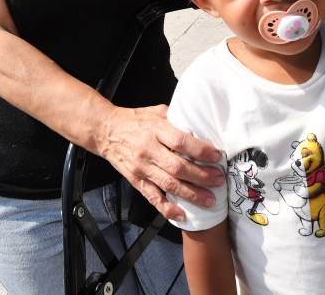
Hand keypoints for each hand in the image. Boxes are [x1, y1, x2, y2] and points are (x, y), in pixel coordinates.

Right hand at [97, 104, 224, 220]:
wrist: (106, 130)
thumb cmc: (135, 120)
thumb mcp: (157, 111)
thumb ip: (177, 120)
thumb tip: (202, 126)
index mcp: (155, 130)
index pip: (181, 142)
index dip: (201, 151)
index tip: (217, 156)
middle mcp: (148, 150)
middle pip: (178, 167)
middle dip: (202, 176)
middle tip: (218, 180)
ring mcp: (141, 167)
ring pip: (169, 184)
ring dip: (191, 194)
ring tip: (209, 199)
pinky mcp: (136, 180)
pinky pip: (152, 197)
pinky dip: (167, 208)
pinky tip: (181, 214)